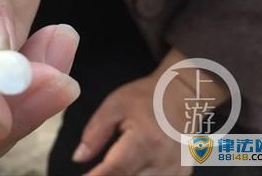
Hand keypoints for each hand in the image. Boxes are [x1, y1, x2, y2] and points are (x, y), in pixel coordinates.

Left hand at [73, 49, 227, 175]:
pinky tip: (130, 169)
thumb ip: (95, 132)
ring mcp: (176, 171)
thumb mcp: (114, 106)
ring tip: (109, 168)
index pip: (115, 170)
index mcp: (145, 141)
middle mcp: (163, 161)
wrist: (182, 95)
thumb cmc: (146, 98)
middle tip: (93, 171)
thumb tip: (79, 157)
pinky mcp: (181, 175)